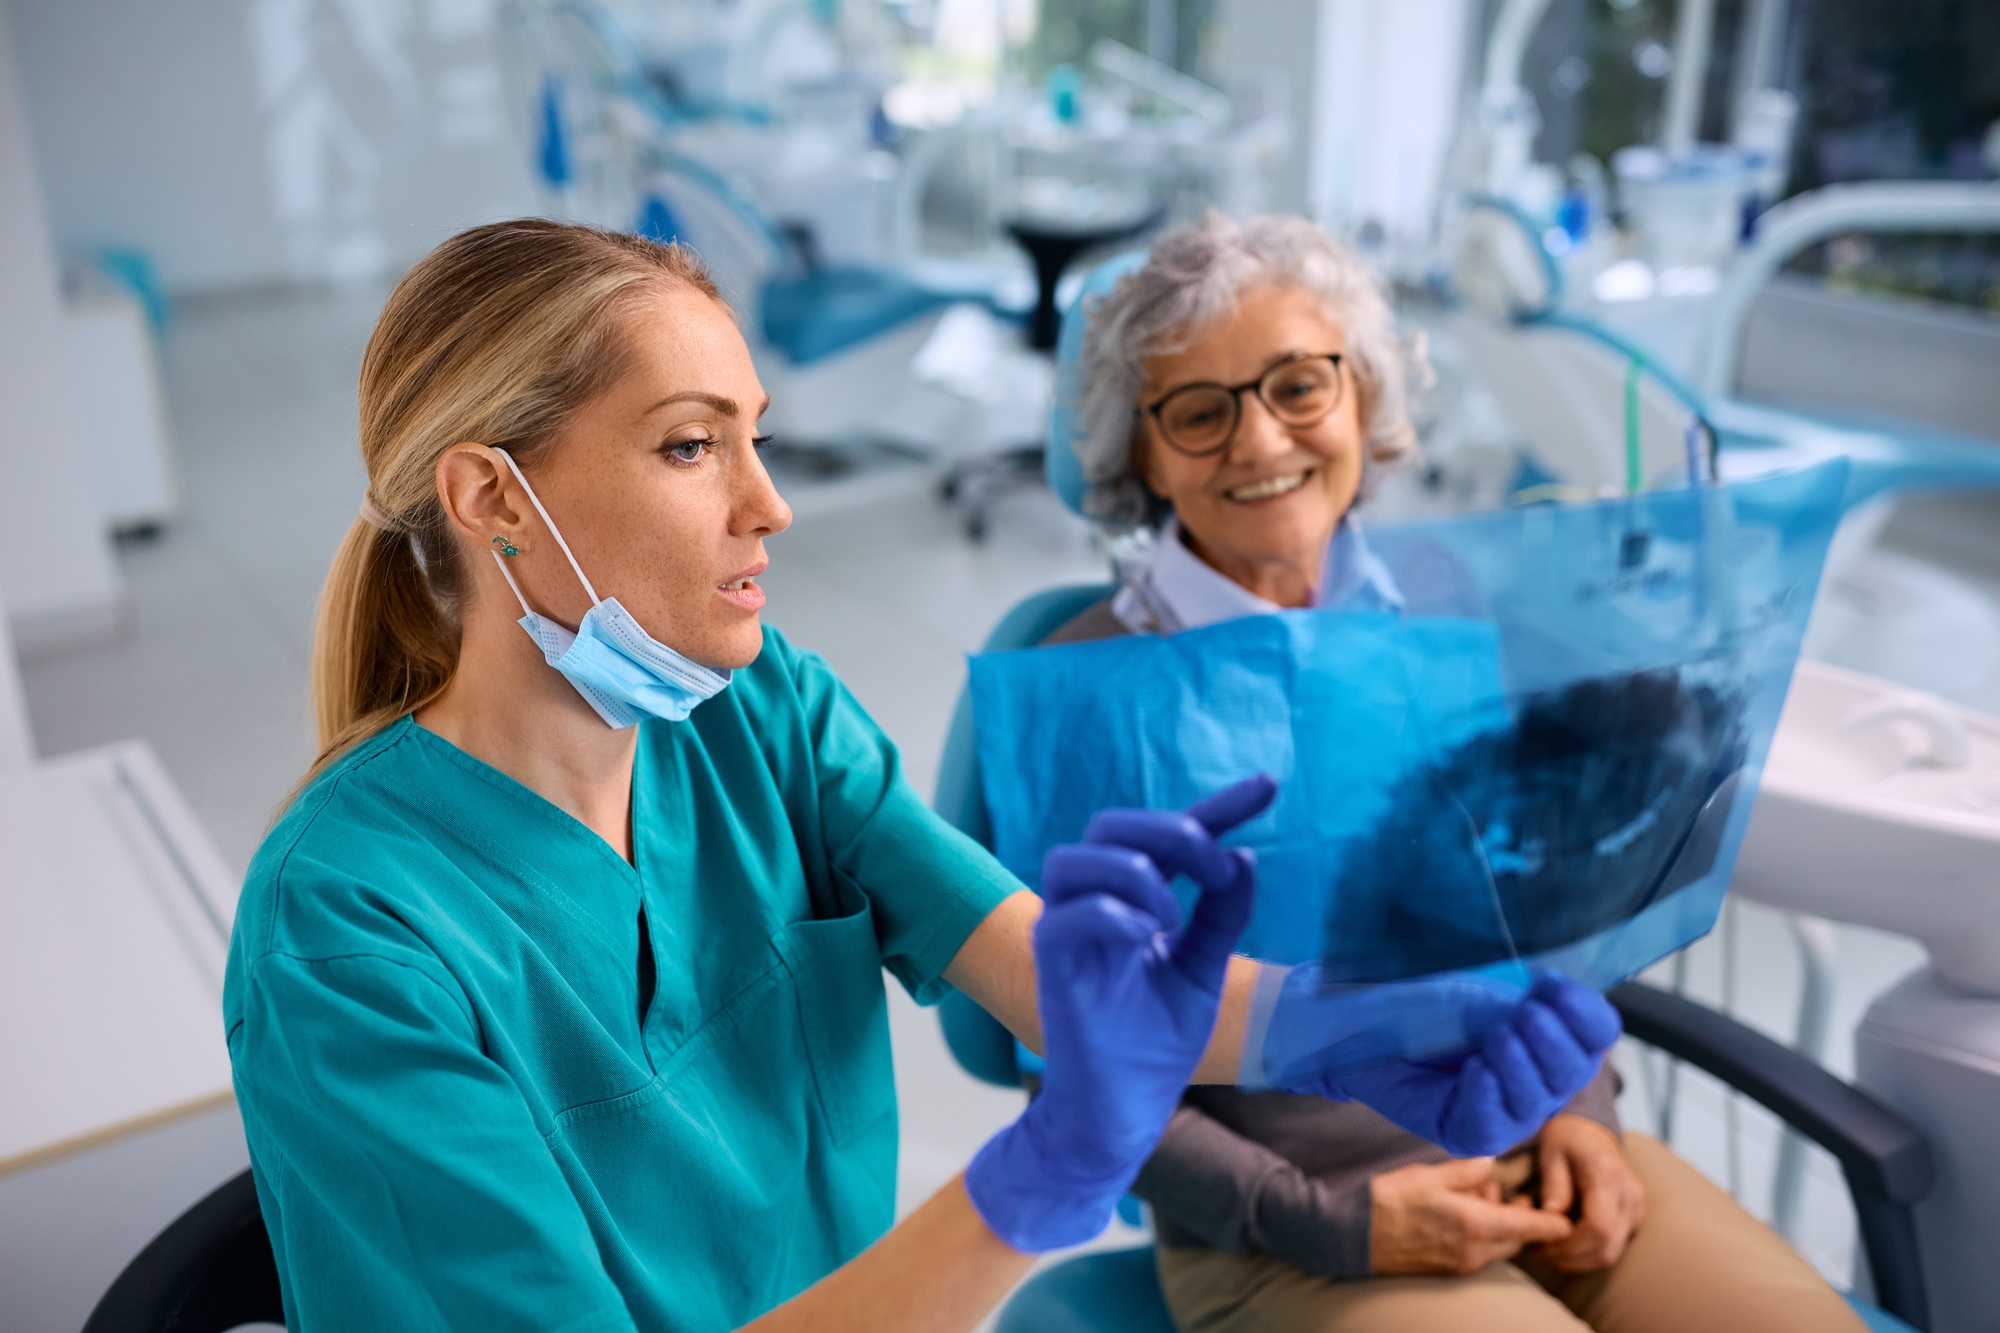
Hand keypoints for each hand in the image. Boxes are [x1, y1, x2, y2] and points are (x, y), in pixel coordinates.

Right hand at [964, 775, 1276, 1251]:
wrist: (1123, 1115)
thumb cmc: (1154, 1046)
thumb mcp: (1202, 972)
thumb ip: (1221, 917)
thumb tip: (1246, 857)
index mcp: (1132, 903)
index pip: (1170, 837)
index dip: (1218, 805)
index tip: (1270, 786)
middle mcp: (1094, 907)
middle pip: (1109, 825)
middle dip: (1170, 831)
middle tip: (1215, 869)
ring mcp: (1068, 935)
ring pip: (1075, 857)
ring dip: (1135, 872)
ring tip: (1172, 918)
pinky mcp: (1052, 970)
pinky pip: (1065, 917)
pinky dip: (1114, 915)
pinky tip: (1149, 940)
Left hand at [1320, 974, 1621, 1157]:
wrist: (1362, 1024)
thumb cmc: (1424, 1005)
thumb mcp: (1481, 995)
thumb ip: (1529, 1001)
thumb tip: (1566, 989)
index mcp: (1550, 1040)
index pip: (1597, 1032)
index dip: (1584, 1012)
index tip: (1549, 983)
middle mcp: (1536, 1081)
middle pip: (1576, 1069)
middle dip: (1555, 1042)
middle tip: (1524, 1015)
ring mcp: (1505, 1112)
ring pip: (1538, 1099)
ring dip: (1522, 1066)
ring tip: (1496, 1037)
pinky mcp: (1466, 1133)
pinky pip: (1493, 1124)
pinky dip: (1490, 1094)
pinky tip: (1476, 1071)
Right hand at [1369, 1158, 1573, 1275]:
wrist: (1352, 1235)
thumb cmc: (1388, 1201)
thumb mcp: (1430, 1174)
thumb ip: (1468, 1170)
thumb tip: (1491, 1164)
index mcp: (1476, 1226)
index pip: (1533, 1228)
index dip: (1554, 1222)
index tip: (1567, 1214)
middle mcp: (1474, 1252)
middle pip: (1519, 1240)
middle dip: (1519, 1218)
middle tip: (1497, 1191)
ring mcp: (1461, 1266)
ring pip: (1499, 1247)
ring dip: (1498, 1226)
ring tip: (1472, 1198)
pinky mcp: (1448, 1272)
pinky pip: (1480, 1254)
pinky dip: (1482, 1237)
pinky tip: (1459, 1216)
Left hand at [1533, 1115, 1644, 1271]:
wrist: (1591, 1130)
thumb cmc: (1567, 1139)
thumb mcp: (1551, 1155)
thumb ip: (1553, 1187)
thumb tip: (1551, 1221)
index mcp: (1609, 1176)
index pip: (1597, 1228)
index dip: (1569, 1245)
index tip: (1542, 1244)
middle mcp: (1630, 1196)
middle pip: (1606, 1248)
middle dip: (1570, 1258)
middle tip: (1539, 1252)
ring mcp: (1637, 1208)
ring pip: (1611, 1253)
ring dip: (1578, 1260)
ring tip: (1548, 1251)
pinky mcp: (1635, 1217)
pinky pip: (1613, 1246)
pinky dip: (1588, 1252)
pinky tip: (1565, 1245)